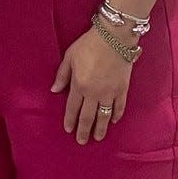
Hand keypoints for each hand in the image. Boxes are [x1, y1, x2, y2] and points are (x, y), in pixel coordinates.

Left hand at [50, 27, 132, 144]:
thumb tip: (54, 90)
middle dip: (84, 130)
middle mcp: (94, 93)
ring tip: (98, 137)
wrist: (114, 37)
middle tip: (82, 141)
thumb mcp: (70, 56)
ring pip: (104, 116)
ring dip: (100, 128)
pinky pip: (119, 107)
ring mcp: (110, 92)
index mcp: (79, 85)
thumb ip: (62, 75)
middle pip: (88, 117)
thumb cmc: (89, 44)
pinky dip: (116, 115)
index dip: (70, 120)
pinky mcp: (123, 89)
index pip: (73, 108)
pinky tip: (113, 121)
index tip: (68, 130)